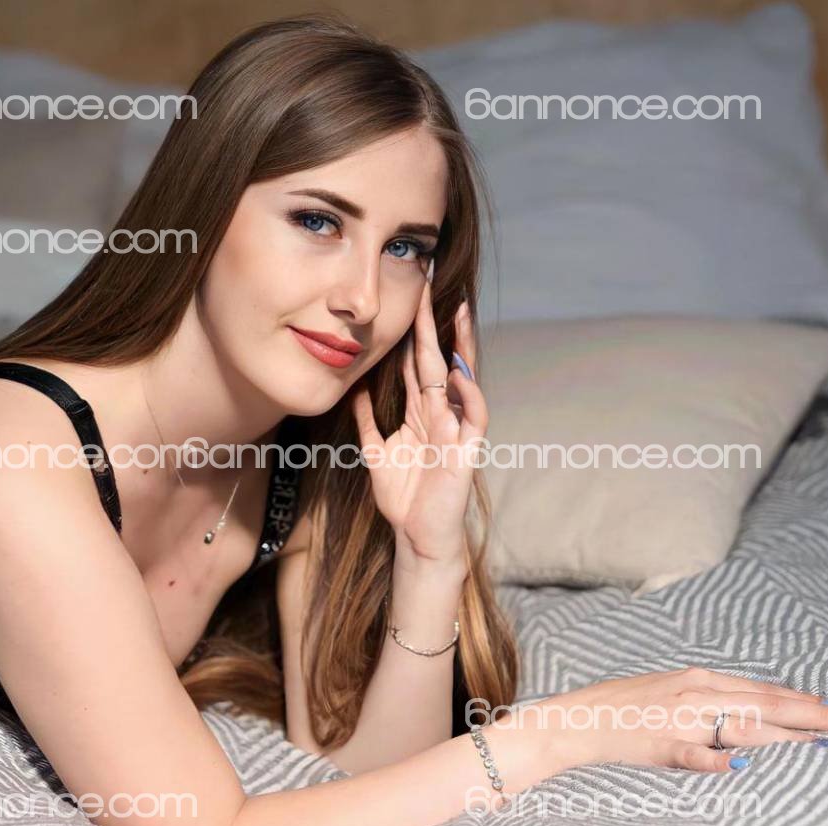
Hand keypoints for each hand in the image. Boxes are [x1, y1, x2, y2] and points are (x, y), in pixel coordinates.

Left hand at [352, 263, 487, 565]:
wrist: (417, 536)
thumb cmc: (403, 497)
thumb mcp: (376, 453)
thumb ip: (367, 420)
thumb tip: (354, 388)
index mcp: (418, 413)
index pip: (414, 364)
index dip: (410, 333)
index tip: (406, 299)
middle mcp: (439, 414)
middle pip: (434, 362)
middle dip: (431, 325)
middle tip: (427, 287)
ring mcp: (455, 429)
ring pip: (460, 380)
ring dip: (459, 348)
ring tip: (457, 314)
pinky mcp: (467, 450)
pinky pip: (473, 417)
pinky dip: (467, 395)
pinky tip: (458, 374)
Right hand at [492, 667, 827, 773]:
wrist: (582, 718)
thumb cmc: (626, 706)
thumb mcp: (671, 690)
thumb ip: (709, 700)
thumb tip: (750, 714)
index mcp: (697, 679)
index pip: (759, 691)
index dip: (798, 700)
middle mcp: (694, 694)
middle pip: (762, 706)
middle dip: (808, 715)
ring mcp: (679, 719)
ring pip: (739, 727)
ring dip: (781, 735)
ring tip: (817, 741)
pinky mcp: (661, 744)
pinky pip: (692, 753)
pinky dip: (713, 758)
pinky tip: (736, 764)